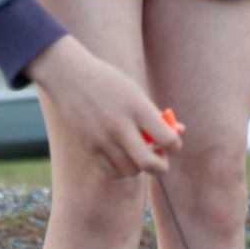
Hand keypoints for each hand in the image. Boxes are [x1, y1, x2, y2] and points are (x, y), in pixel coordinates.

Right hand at [27, 35, 184, 178]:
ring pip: (131, 170)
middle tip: (159, 156)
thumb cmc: (109, 83)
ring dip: (140, 166)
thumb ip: (156, 115)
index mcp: (136, 107)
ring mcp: (102, 138)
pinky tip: (123, 156)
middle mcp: (120, 125)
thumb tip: (179, 132)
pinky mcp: (89, 147)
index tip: (173, 143)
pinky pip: (112, 172)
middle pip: (149, 164)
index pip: (167, 139)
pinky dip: (122, 170)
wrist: (70, 76)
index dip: (176, 146)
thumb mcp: (135, 92)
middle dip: (161, 165)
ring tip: (138, 152)